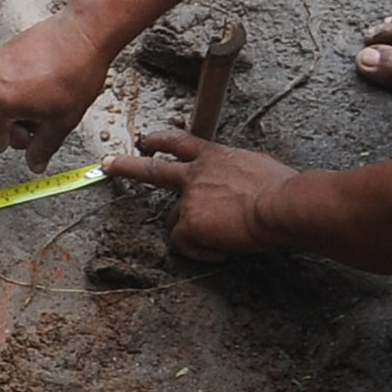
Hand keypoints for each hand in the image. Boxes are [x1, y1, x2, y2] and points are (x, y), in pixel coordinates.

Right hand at [0, 0, 125, 171]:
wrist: (84, 33)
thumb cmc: (76, 74)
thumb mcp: (62, 121)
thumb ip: (43, 148)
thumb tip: (34, 165)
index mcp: (1, 102)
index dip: (5, 145)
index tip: (21, 143)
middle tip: (25, 129)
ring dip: (2, 108)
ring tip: (34, 107)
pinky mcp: (3, 50)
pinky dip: (6, 90)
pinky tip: (35, 89)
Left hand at [103, 129, 303, 260]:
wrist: (282, 204)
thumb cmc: (283, 189)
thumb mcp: (257, 167)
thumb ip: (237, 174)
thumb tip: (240, 188)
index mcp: (216, 156)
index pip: (181, 142)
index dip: (161, 140)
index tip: (146, 140)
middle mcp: (196, 174)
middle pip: (154, 169)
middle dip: (127, 166)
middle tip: (108, 164)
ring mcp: (189, 199)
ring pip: (176, 221)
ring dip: (192, 230)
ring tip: (222, 236)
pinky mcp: (189, 224)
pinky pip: (186, 245)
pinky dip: (203, 251)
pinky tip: (223, 249)